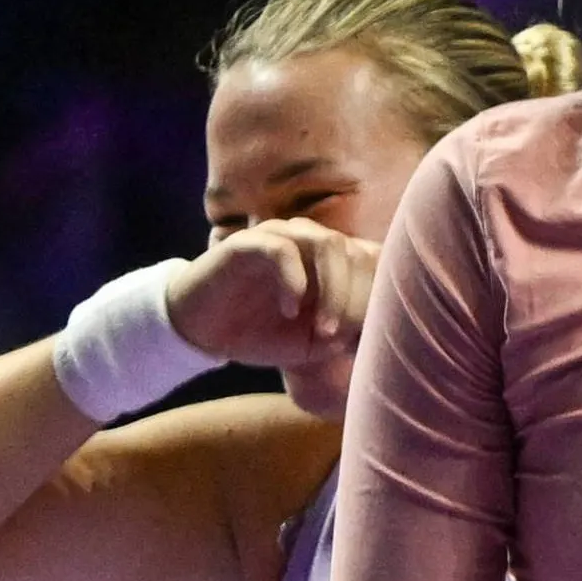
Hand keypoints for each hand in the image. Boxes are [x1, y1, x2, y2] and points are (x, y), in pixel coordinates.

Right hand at [167, 219, 377, 376]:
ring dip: (332, 290)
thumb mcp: (311, 343)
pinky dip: (294, 281)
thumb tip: (379, 330)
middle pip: (356, 253)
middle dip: (355, 301)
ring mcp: (280, 237)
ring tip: (323, 330)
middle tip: (339, 339)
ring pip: (326, 243)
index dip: (375, 299)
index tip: (362, 341)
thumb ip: (346, 332)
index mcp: (330, 260)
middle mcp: (310, 240)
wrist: (202, 330)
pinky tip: (289, 311)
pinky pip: (282, 249)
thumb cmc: (261, 333)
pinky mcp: (247, 243)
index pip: (374, 263)